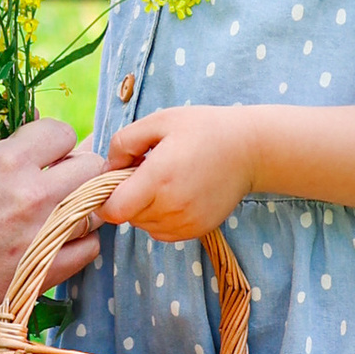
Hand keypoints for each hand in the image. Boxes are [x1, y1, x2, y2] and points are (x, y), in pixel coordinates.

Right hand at [0, 115, 104, 334]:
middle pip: (91, 165)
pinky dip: (80, 241)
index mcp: (5, 162)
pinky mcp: (47, 270)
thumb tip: (20, 122)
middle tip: (59, 180)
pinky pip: (90, 247)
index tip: (44, 153)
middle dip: (76, 167)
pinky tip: (58, 240)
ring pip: (96, 206)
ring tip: (59, 211)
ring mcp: (43, 234)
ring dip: (82, 205)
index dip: (53, 140)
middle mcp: (31, 194)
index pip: (61, 132)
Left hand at [95, 105, 261, 243]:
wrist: (250, 149)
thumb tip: (107, 167)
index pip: (114, 210)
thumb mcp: (160, 121)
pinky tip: (174, 194)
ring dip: (143, 208)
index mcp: (159, 178)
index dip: (104, 200)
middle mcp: (171, 206)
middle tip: (144, 172)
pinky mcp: (197, 230)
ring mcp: (186, 222)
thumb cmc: (203, 129)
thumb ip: (124, 142)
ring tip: (162, 181)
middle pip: (128, 216)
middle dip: (126, 197)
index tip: (112, 182)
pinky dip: (159, 218)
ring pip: (144, 226)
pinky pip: (162, 232)